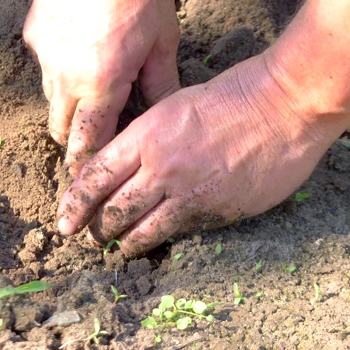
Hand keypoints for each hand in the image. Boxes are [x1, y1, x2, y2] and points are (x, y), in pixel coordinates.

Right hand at [23, 0, 179, 175]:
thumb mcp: (162, 41)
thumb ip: (160, 84)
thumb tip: (163, 112)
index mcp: (100, 86)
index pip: (87, 143)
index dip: (87, 165)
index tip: (90, 178)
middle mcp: (66, 78)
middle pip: (61, 130)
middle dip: (74, 142)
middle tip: (89, 147)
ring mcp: (45, 56)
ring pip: (51, 100)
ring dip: (67, 109)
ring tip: (89, 100)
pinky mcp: (34, 35)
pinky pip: (45, 68)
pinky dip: (60, 73)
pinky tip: (79, 57)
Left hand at [56, 53, 349, 256]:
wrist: (285, 108)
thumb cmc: (232, 97)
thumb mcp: (176, 105)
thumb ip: (148, 138)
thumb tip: (125, 164)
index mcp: (146, 136)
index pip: (96, 177)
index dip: (75, 203)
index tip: (64, 220)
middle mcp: (161, 168)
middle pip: (113, 210)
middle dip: (95, 229)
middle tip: (87, 239)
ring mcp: (189, 194)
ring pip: (142, 230)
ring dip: (124, 244)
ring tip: (116, 251)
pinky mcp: (216, 212)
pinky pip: (179, 232)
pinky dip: (161, 239)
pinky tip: (155, 244)